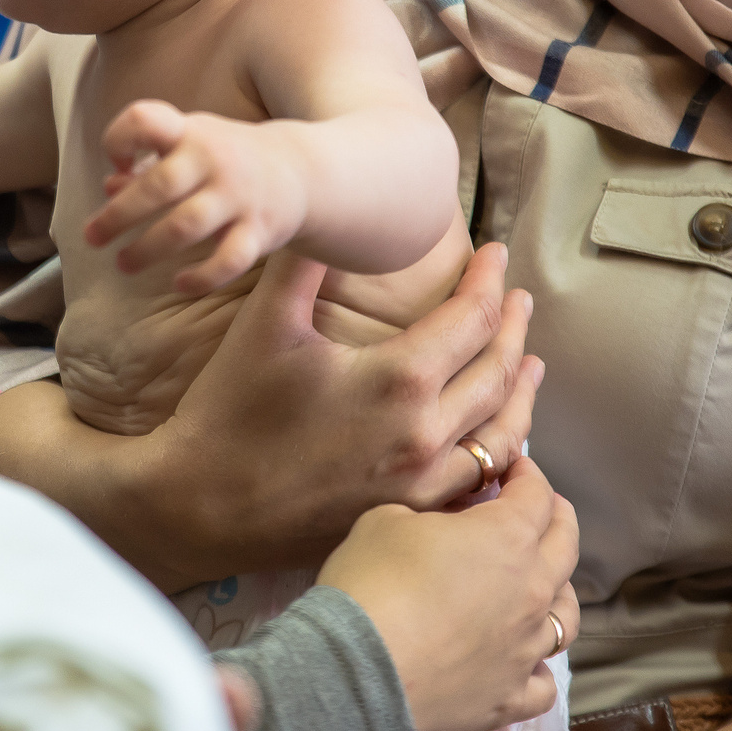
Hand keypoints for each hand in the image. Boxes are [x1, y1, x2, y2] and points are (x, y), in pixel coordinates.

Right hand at [37, 241, 537, 585]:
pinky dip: (500, 452)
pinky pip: (477, 481)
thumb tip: (327, 215)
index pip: (472, 317)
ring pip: (502, 433)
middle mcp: (426, 432)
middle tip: (520, 298)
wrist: (200, 504)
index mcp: (400, 378)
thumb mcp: (266, 323)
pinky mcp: (408, 515)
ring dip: (522, 393)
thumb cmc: (229, 411)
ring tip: (531, 365)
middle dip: (514, 328)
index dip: (488, 280)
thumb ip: (306, 262)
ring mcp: (422, 483)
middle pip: (499, 372)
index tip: (495, 255)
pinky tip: (499, 440)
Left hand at [82, 99, 307, 291]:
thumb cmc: (225, 158)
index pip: (146, 120)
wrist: (301, 170)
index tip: (117, 163)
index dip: (119, 140)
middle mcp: (215, 160)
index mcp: (190, 133)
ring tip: (123, 264)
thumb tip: (108, 189)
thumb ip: (146, 165)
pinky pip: (230, 260)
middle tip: (91, 237)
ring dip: (148, 248)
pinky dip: (202, 277)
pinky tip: (178, 284)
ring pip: (187, 226)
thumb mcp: (187, 148)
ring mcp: (239, 196)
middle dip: (118, 215)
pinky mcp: (260, 231)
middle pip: (159, 185)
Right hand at [318, 456, 580, 730]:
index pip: (535, 494)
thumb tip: (443, 527)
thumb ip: (429, 514)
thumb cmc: (371, 582)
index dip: (526, 474)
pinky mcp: (511, 699)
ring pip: (567, 616)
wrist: (358, 672)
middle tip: (543, 508)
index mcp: (507, 538)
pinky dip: (537, 667)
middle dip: (557, 518)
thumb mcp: (386, 518)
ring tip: (545, 584)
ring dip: (559, 591)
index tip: (514, 468)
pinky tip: (524, 661)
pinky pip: (543, 683)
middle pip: (566, 547)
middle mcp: (532, 592)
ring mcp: (527, 650)